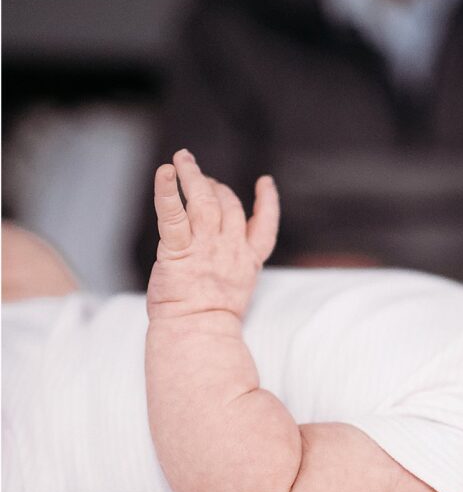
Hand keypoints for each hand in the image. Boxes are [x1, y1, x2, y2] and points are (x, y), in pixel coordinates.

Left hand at [146, 149, 278, 320]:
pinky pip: (173, 214)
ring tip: (183, 159)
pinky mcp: (177, 250)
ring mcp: (205, 248)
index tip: (265, 183)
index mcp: (247, 261)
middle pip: (229, 204)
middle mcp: (230, 249)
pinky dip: (167, 190)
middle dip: (216, 185)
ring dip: (194, 175)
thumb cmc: (210, 320)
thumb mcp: (234, 291)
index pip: (265, 226)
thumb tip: (224, 261)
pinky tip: (165, 173)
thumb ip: (233, 268)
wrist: (197, 332)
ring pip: (205, 200)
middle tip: (199, 175)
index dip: (267, 202)